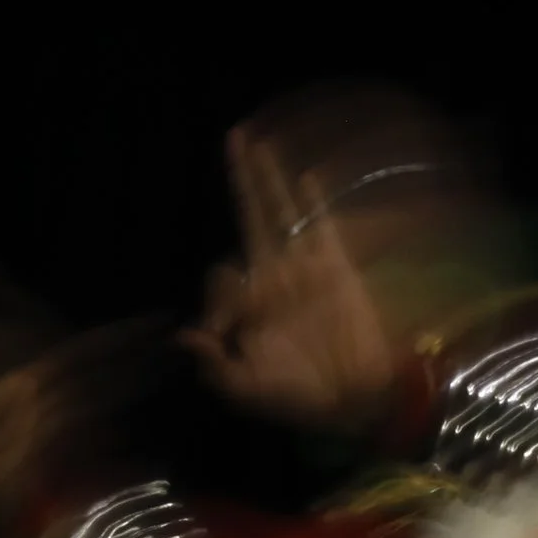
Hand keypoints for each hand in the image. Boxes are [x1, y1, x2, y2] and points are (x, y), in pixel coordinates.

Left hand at [180, 128, 400, 437]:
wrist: (352, 400)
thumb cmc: (297, 397)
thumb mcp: (247, 390)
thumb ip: (215, 367)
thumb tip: (185, 337)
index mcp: (248, 305)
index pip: (223, 276)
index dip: (218, 295)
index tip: (219, 331)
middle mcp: (272, 277)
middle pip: (251, 216)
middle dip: (240, 179)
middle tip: (232, 136)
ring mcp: (303, 269)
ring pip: (281, 212)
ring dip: (268, 178)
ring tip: (256, 142)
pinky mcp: (335, 269)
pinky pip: (322, 229)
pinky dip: (314, 205)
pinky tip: (305, 178)